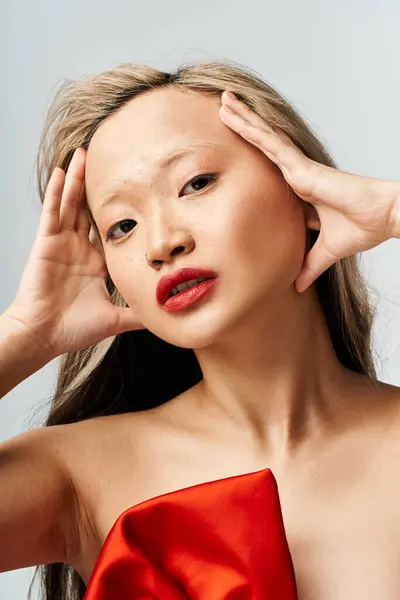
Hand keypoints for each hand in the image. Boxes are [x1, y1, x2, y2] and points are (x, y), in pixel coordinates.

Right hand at [4, 147, 144, 358]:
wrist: (44, 336)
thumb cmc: (74, 329)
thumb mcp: (117, 318)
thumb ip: (139, 314)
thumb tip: (165, 317)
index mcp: (96, 263)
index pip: (111, 230)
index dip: (122, 211)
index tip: (138, 193)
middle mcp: (79, 249)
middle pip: (90, 210)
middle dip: (99, 188)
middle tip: (112, 162)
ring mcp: (62, 244)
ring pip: (71, 204)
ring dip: (78, 179)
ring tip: (85, 153)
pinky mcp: (46, 243)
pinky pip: (52, 212)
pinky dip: (57, 192)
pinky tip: (63, 171)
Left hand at [219, 90, 399, 292]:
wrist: (383, 218)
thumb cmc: (362, 227)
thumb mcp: (325, 252)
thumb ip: (309, 266)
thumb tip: (298, 287)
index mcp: (301, 189)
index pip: (269, 167)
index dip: (254, 153)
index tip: (237, 148)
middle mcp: (297, 174)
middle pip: (263, 146)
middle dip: (244, 127)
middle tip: (223, 108)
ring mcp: (299, 168)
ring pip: (264, 138)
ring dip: (243, 119)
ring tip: (224, 101)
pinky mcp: (303, 168)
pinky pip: (271, 144)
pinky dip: (253, 129)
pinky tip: (237, 115)